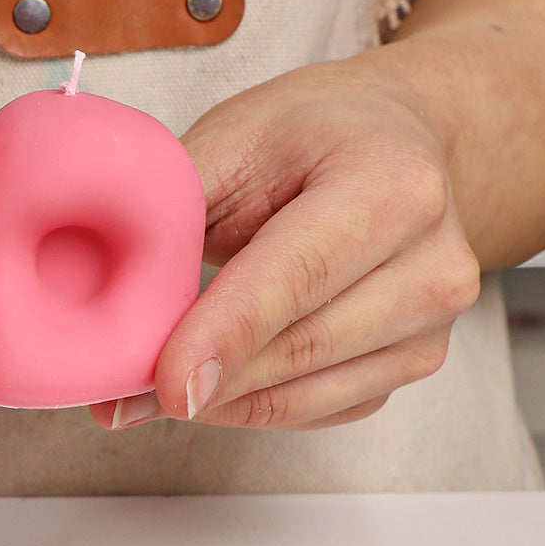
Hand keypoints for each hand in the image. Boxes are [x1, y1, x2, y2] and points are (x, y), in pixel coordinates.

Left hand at [96, 56, 481, 431]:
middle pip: (300, 346)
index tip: (164, 384)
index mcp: (392, 183)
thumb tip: (110, 298)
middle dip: (201, 377)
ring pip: (303, 392)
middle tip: (117, 395)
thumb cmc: (310, 135)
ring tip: (143, 392)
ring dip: (215, 402)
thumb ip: (177, 210)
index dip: (225, 335)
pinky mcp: (414, 363)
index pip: (297, 276)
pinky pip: (314, 409)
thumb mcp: (237, 136)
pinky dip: (248, 406)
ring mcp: (433, 323)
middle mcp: (432, 260)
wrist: (398, 141)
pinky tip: (207, 383)